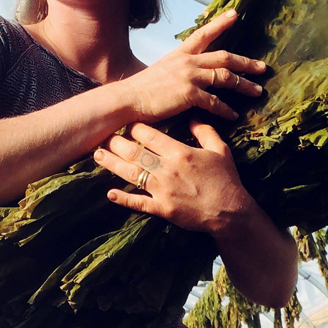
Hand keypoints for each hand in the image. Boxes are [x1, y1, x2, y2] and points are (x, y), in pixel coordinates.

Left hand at [93, 119, 250, 234]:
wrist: (230, 211)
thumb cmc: (226, 179)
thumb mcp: (219, 150)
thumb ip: (204, 131)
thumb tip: (191, 116)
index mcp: (179, 152)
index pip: (150, 135)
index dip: (135, 128)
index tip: (126, 123)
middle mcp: (167, 169)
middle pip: (134, 153)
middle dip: (116, 143)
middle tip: (102, 137)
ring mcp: (162, 190)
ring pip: (131, 174)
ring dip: (112, 164)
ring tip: (97, 156)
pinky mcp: (162, 209)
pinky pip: (139, 203)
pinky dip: (123, 199)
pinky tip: (110, 193)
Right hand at [119, 10, 265, 123]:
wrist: (128, 99)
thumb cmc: (141, 89)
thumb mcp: (161, 71)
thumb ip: (177, 70)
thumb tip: (186, 76)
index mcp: (180, 53)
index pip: (203, 33)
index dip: (220, 23)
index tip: (235, 14)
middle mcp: (188, 61)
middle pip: (225, 56)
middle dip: (246, 62)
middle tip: (262, 67)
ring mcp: (190, 77)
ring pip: (225, 77)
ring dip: (243, 85)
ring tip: (257, 91)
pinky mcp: (189, 94)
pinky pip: (214, 102)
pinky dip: (226, 110)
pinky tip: (234, 115)